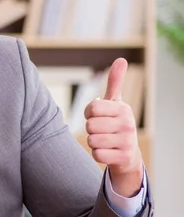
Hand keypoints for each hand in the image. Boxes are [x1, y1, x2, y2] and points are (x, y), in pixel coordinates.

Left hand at [84, 58, 143, 197]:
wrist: (128, 152)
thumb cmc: (116, 122)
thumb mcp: (115, 102)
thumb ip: (114, 82)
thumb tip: (121, 59)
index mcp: (123, 108)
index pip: (92, 108)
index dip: (88, 113)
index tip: (96, 115)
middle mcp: (128, 124)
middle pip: (90, 125)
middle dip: (91, 128)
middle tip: (102, 130)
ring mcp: (127, 142)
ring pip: (91, 140)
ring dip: (93, 142)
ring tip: (105, 140)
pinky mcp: (123, 157)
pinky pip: (96, 154)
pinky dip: (97, 153)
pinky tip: (107, 151)